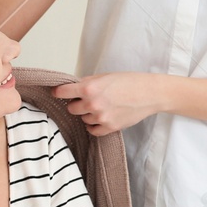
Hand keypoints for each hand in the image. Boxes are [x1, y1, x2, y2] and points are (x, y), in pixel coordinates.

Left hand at [52, 72, 166, 135]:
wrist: (150, 93)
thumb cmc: (130, 81)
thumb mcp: (105, 76)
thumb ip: (87, 83)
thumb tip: (72, 88)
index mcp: (89, 88)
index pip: (62, 92)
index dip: (58, 92)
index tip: (57, 93)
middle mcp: (93, 103)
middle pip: (71, 108)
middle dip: (76, 104)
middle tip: (86, 100)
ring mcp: (101, 118)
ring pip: (83, 119)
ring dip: (87, 114)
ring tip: (101, 106)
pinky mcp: (110, 128)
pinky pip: (92, 130)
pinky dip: (94, 125)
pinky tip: (101, 118)